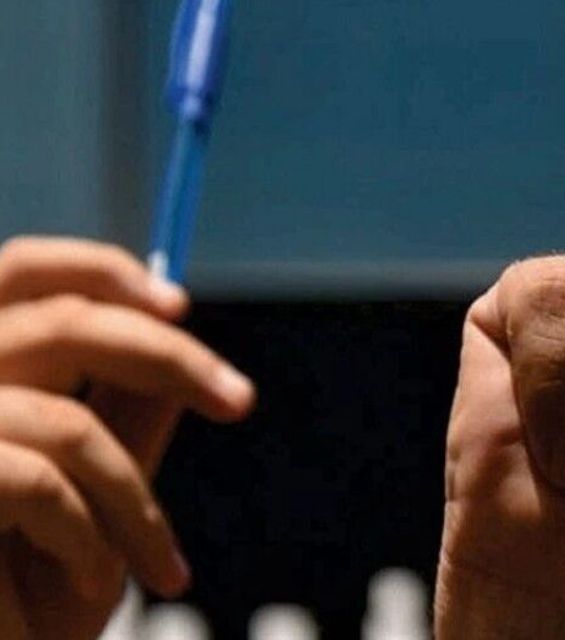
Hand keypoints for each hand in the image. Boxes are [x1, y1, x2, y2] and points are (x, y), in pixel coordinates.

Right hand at [0, 237, 254, 639]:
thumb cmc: (29, 595)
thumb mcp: (93, 494)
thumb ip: (121, 415)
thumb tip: (174, 336)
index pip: (20, 272)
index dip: (99, 270)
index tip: (180, 306)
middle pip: (60, 324)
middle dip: (170, 358)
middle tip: (241, 400)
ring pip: (69, 425)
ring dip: (138, 505)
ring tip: (164, 567)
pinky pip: (42, 485)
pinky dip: (91, 539)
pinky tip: (97, 581)